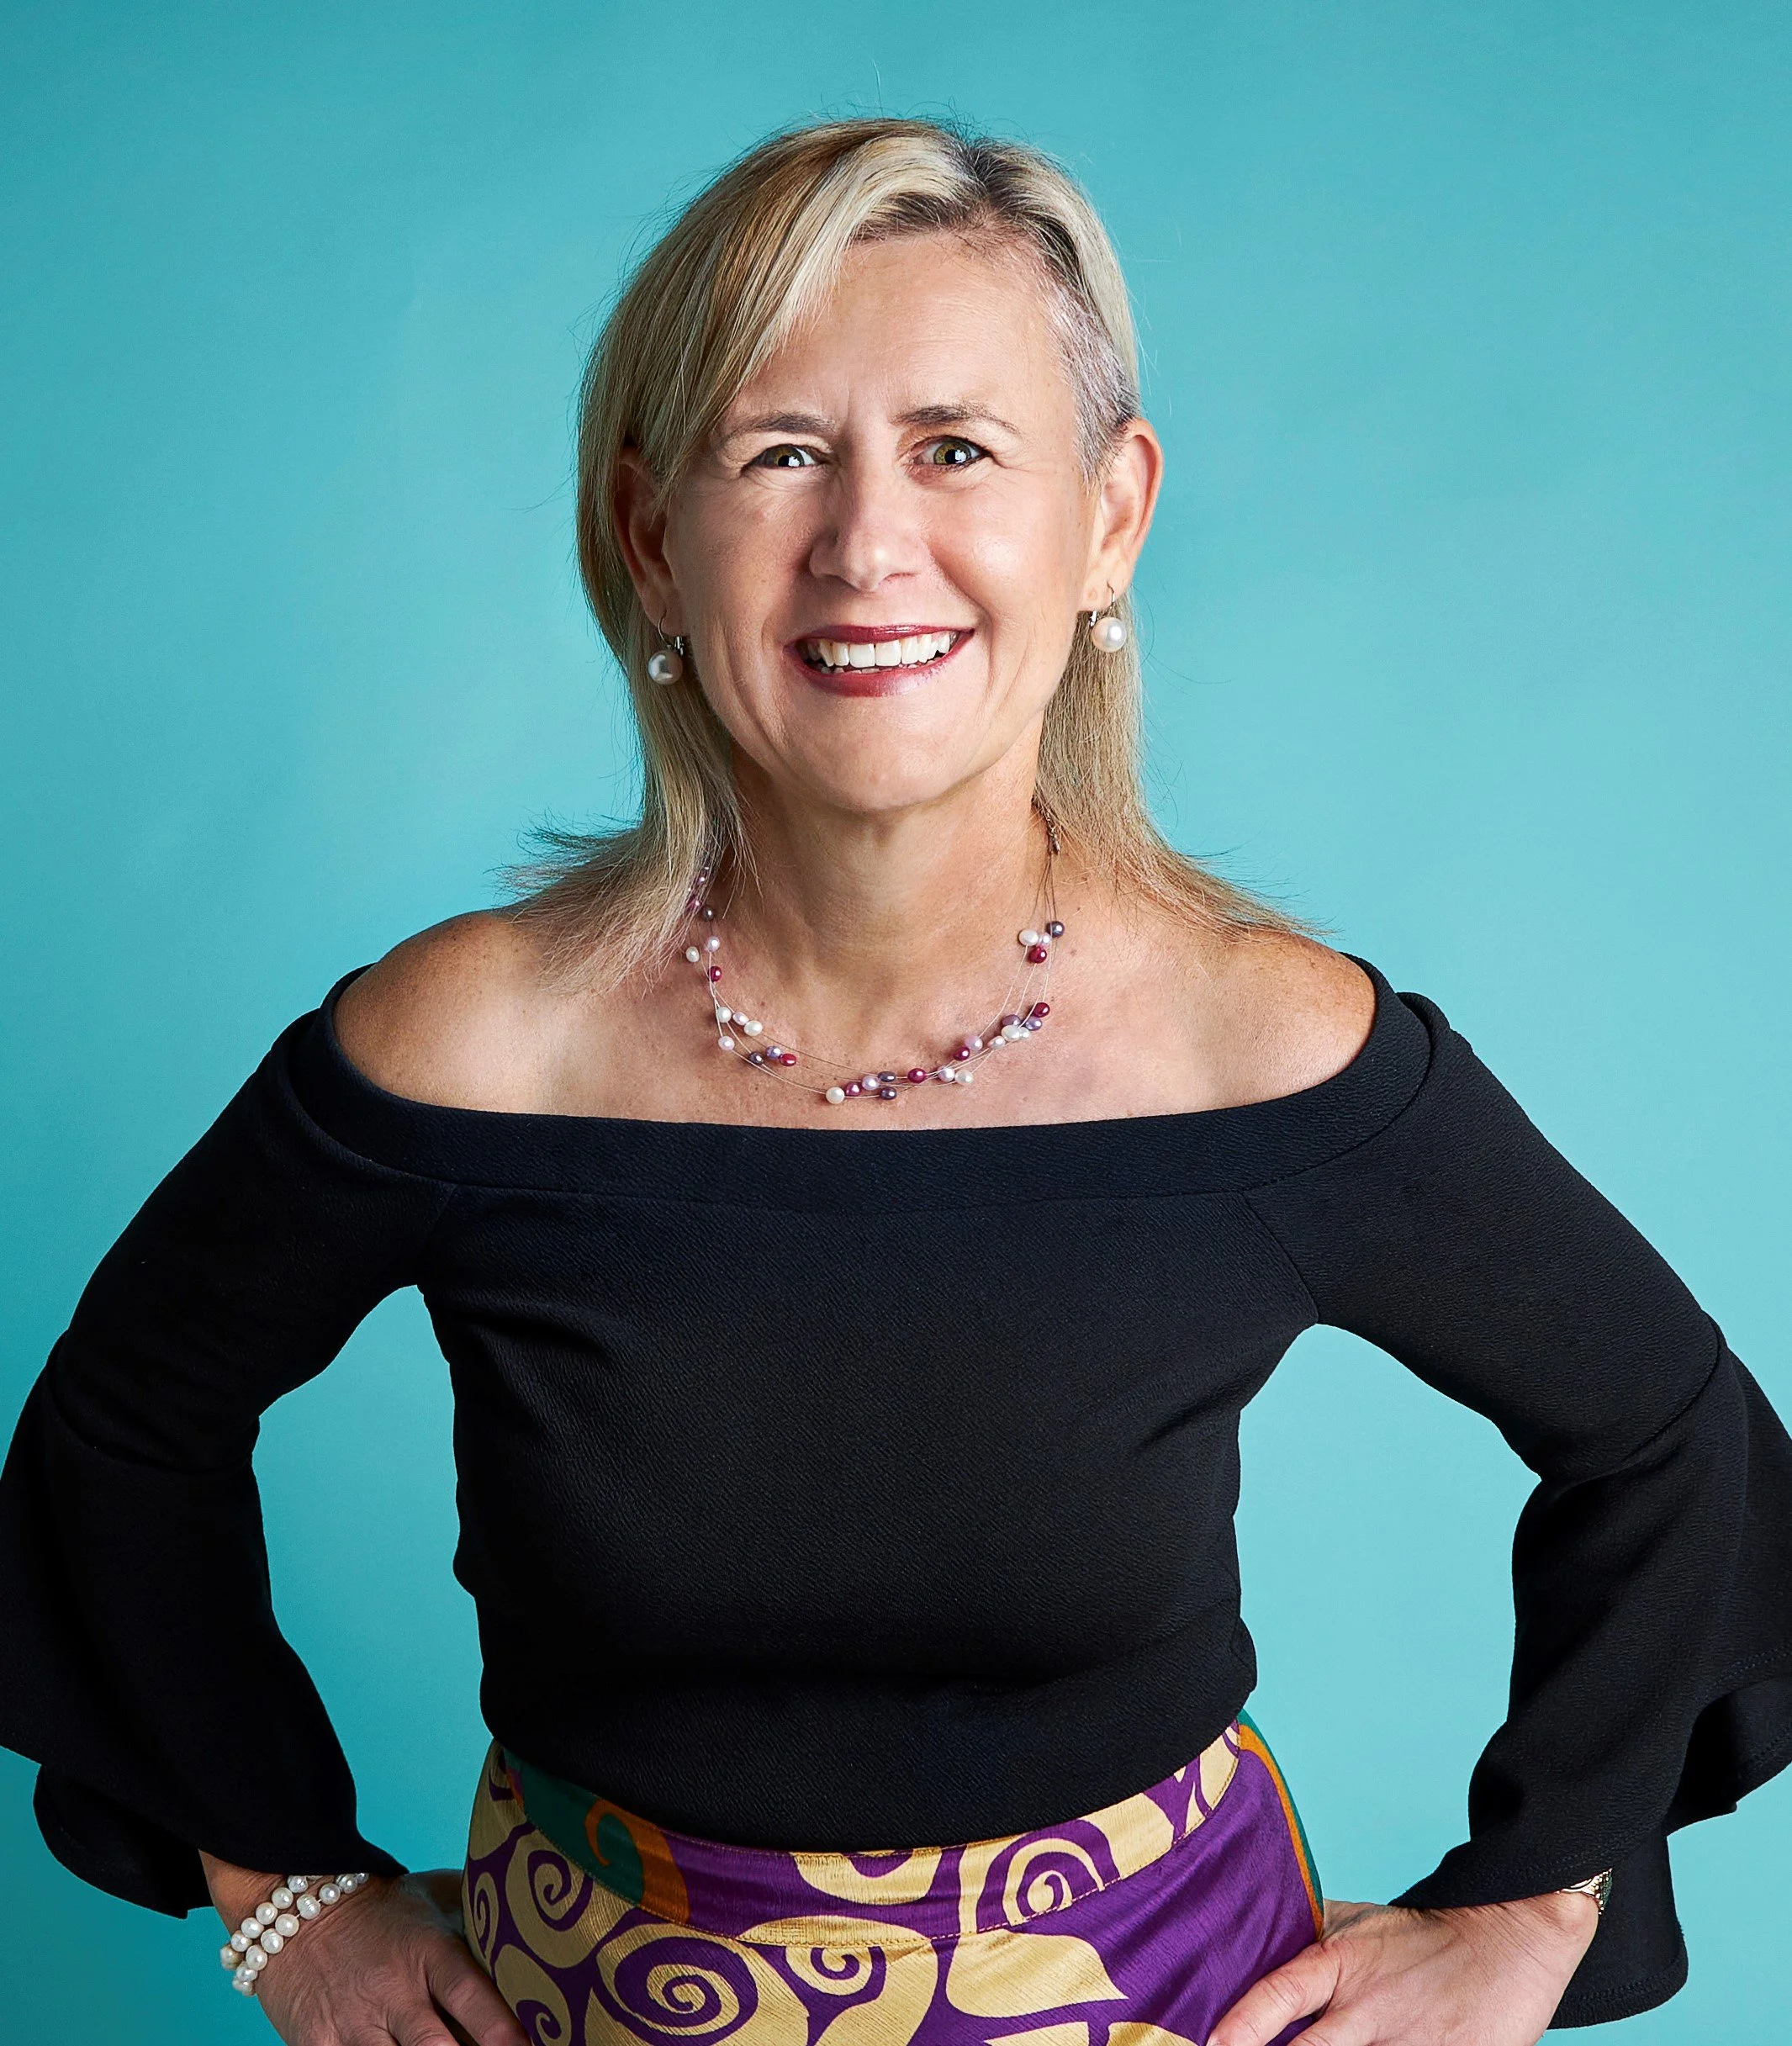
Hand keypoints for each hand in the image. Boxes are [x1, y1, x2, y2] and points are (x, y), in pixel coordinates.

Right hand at [204, 1859, 525, 2045]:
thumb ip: (477, 1916)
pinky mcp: (318, 2045)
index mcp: (429, 1952)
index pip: (470, 1996)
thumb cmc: (382, 1907)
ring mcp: (353, 2023)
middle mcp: (393, 1991)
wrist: (295, 1909)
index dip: (501, 2029)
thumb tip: (532, 1924)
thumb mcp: (434, 1897)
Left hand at [1208, 1890, 1599, 2045]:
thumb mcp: (1356, 1927)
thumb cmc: (1420, 1937)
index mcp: (1339, 1964)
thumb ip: (1306, 1945)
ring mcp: (1409, 2042)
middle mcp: (1368, 2007)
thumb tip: (1242, 1945)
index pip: (1280, 1994)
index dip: (1244, 2023)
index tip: (1213, 2044)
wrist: (1508, 1935)